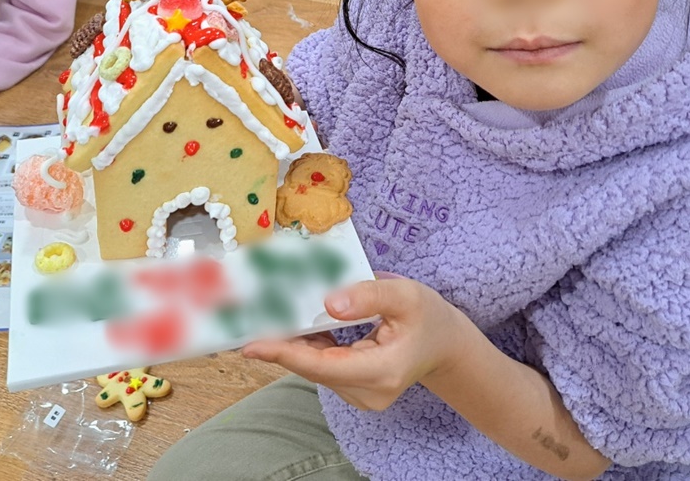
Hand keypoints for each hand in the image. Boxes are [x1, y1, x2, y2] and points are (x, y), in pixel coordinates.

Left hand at [242, 274, 472, 411]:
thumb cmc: (429, 318)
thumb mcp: (407, 295)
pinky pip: (321, 364)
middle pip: (313, 366)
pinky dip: (304, 344)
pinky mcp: (353, 386)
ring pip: (314, 366)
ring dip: (289, 342)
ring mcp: (360, 393)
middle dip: (280, 343)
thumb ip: (370, 296)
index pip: (324, 365)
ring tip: (258, 317)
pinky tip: (286, 323)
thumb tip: (329, 301)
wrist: (445, 345)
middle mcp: (367, 391)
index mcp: (382, 372)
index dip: (285, 353)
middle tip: (244, 320)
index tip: (252, 344)